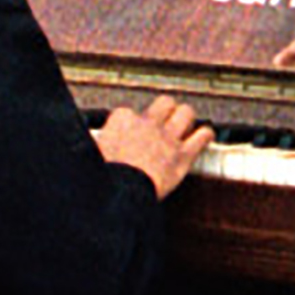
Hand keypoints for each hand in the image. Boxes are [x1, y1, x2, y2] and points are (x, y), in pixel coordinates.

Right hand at [93, 96, 212, 198]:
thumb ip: (94, 144)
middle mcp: (147, 124)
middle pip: (164, 103)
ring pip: (185, 113)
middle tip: (165, 118)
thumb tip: (88, 143)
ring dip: (186, 118)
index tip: (127, 131)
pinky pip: (201, 137)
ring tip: (186, 122)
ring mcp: (168, 138)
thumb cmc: (104, 175)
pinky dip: (205, 135)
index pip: (126, 113)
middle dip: (165, 110)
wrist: (121, 192)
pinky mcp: (183, 156)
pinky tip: (206, 135)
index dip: (128, 122)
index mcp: (122, 121)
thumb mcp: (91, 152)